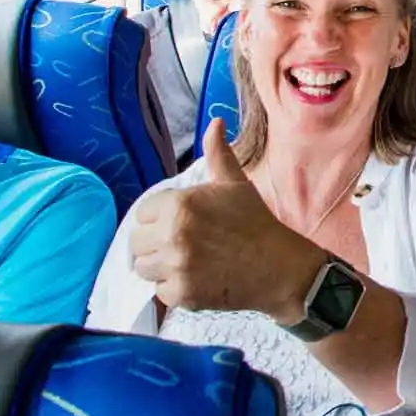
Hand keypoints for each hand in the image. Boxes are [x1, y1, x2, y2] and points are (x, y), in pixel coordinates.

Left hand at [129, 122, 325, 321]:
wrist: (279, 267)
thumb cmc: (256, 222)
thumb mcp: (235, 184)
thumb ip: (218, 153)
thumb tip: (215, 122)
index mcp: (180, 204)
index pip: (143, 213)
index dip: (161, 218)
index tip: (183, 224)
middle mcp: (173, 234)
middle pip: (137, 242)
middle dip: (157, 243)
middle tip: (185, 245)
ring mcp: (176, 266)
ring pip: (143, 268)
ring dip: (162, 267)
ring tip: (189, 262)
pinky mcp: (181, 294)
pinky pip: (159, 291)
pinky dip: (175, 289)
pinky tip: (197, 279)